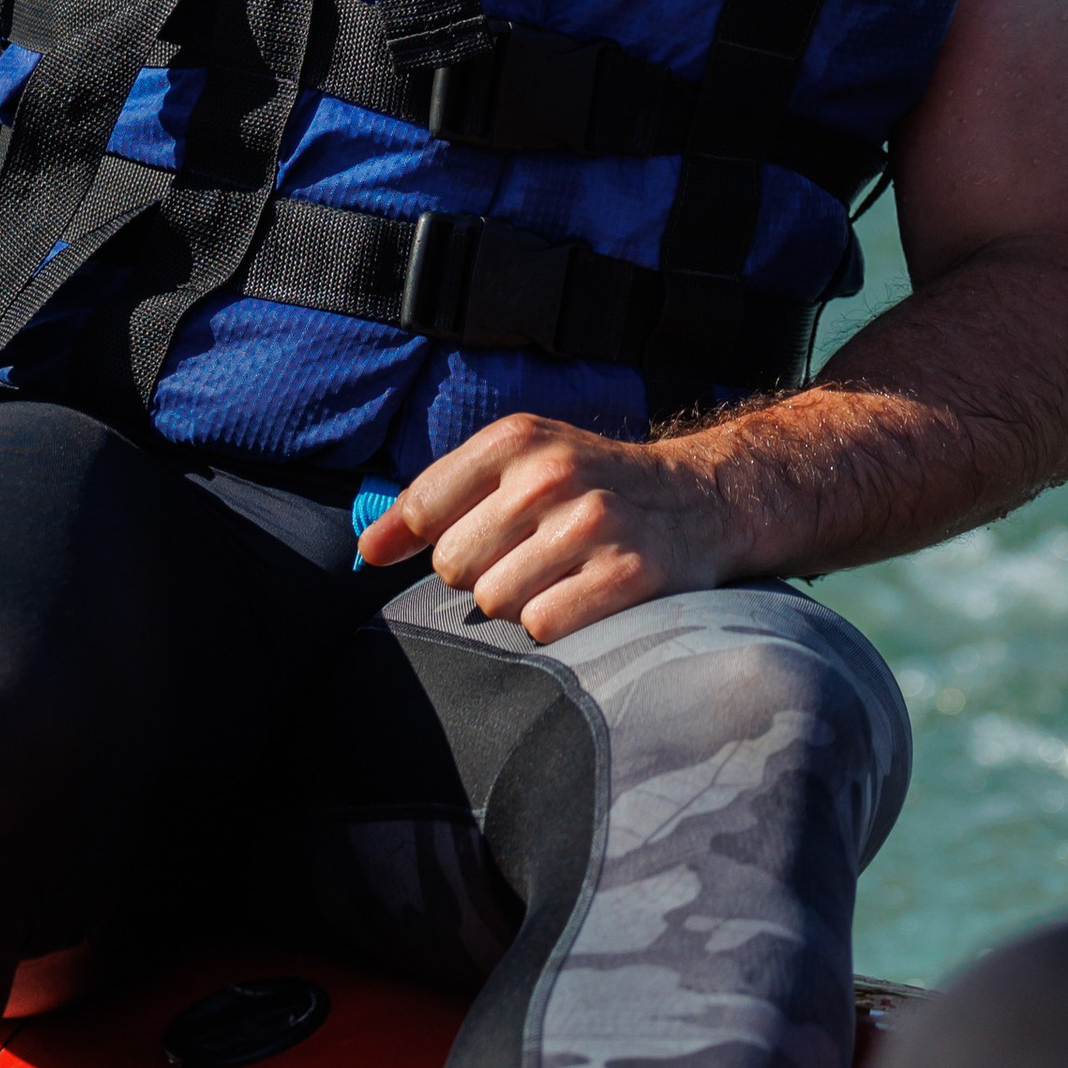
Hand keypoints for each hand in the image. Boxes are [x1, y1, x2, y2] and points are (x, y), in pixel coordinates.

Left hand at [357, 412, 740, 643]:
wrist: (700, 500)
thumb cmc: (590, 487)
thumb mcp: (517, 465)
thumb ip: (437, 500)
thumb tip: (366, 550)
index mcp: (517, 440)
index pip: (424, 508)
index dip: (423, 541)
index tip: (456, 546)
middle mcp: (552, 475)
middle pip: (454, 564)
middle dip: (482, 572)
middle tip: (530, 556)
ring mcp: (593, 524)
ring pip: (495, 600)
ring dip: (521, 601)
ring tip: (560, 575)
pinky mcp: (628, 575)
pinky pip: (543, 626)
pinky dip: (559, 624)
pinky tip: (586, 597)